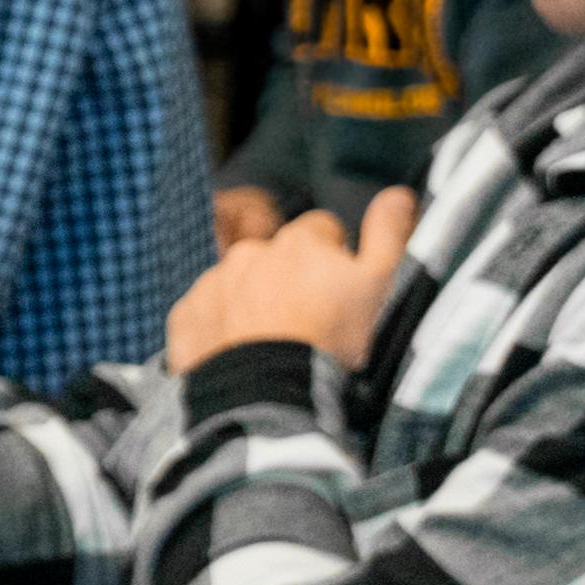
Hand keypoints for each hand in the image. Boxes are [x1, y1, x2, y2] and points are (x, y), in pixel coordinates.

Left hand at [169, 184, 413, 377]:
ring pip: (240, 283)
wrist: (269, 389)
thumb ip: (387, 234)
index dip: (336, 258)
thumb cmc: (331, 338)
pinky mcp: (186, 314)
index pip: (322, 231)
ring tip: (275, 341)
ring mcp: (212, 282)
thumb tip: (399, 194)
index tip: (340, 291)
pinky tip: (241, 351)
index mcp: (298, 241)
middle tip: (308, 321)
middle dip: (292, 279)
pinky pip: (207, 312)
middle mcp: (249, 252)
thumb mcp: (377, 285)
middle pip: (278, 257)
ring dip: (255, 301)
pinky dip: (221, 326)